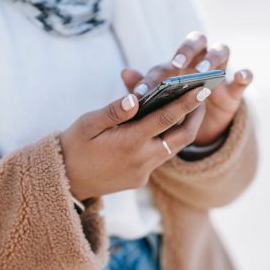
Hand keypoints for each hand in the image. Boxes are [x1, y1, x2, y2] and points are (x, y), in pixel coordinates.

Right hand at [60, 87, 209, 200]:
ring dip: (184, 129)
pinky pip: (160, 158)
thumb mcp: (87, 124)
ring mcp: (143, 172)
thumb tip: (136, 98)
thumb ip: (113, 111)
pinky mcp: (140, 180)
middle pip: (183, 137)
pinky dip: (166, 141)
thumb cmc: (74, 146)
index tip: (203, 88)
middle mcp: (142, 160)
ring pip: (174, 148)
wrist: (65, 181)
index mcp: (130, 142)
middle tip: (201, 96)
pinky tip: (162, 128)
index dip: (188, 102)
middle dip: (196, 116)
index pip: (167, 118)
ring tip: (187, 108)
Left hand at [122, 31, 253, 145]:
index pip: (168, 59)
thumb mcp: (160, 101)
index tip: (144, 90)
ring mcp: (220, 71)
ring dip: (212, 60)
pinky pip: (244, 77)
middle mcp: (200, 60)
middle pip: (197, 42)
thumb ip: (144, 86)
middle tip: (175, 66)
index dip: (157, 72)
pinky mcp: (235, 89)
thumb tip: (124, 72)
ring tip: (202, 74)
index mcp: (179, 63)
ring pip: (221, 51)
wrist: (201, 127)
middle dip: (186, 51)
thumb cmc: (176, 107)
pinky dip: (244, 75)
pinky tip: (240, 77)